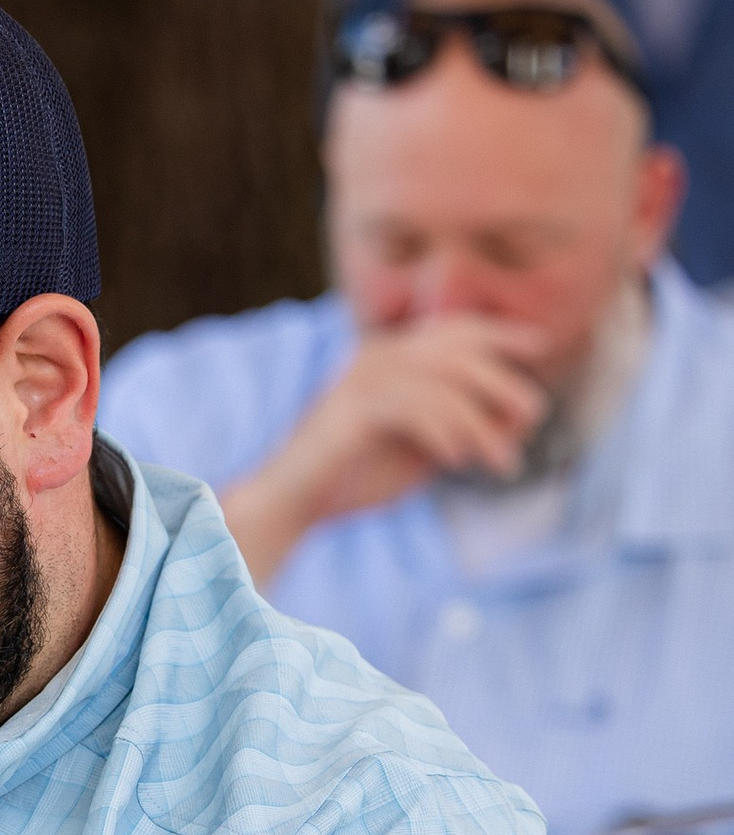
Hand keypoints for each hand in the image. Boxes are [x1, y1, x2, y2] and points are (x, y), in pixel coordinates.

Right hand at [271, 316, 549, 520]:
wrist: (293, 504)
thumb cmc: (357, 477)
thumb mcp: (423, 446)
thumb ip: (464, 425)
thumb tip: (520, 417)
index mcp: (389, 356)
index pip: (454, 329)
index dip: (500, 333)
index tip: (541, 346)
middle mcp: (375, 357)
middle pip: (457, 350)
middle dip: (502, 381)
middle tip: (532, 415)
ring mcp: (361, 380)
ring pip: (443, 382)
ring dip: (482, 424)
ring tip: (503, 462)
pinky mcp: (352, 410)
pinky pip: (415, 409)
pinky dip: (446, 433)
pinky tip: (457, 461)